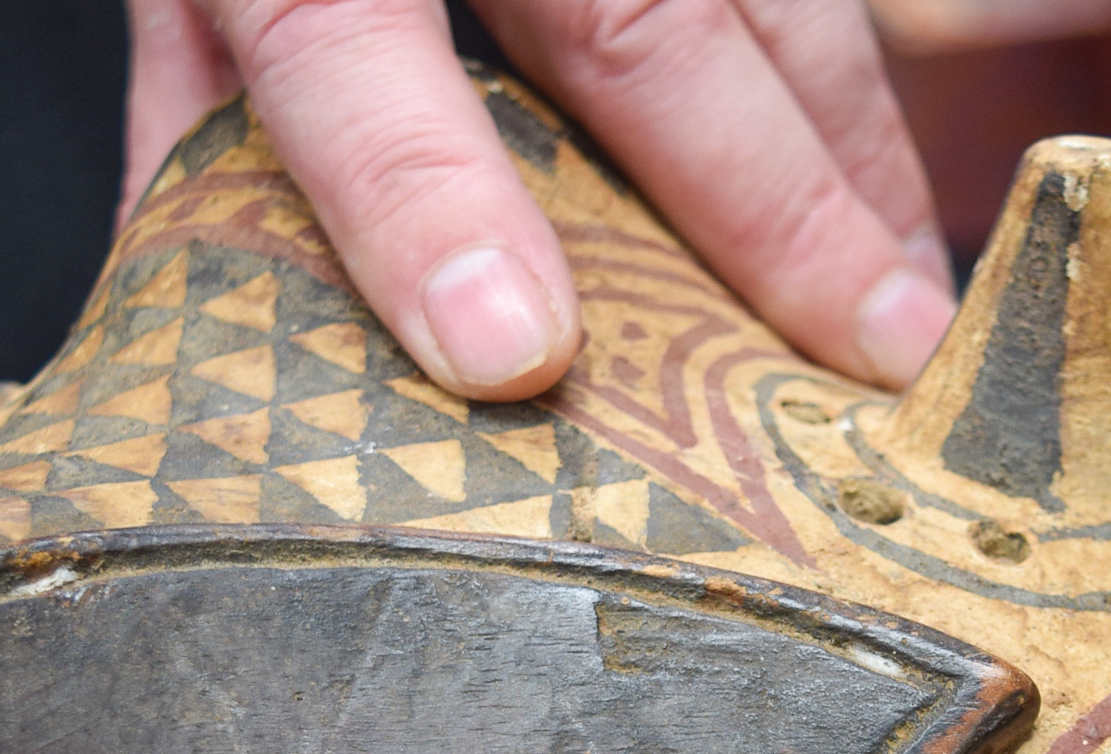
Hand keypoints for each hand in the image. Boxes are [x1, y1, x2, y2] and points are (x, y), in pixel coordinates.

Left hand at [120, 0, 956, 400]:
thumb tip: (240, 320)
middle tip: (868, 362)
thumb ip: (199, 123)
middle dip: (766, 206)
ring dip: (851, 146)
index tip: (515, 349)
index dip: (425, 197)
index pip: (341, 51)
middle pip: (628, 19)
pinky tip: (889, 178)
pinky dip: (853, 69)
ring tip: (911, 302)